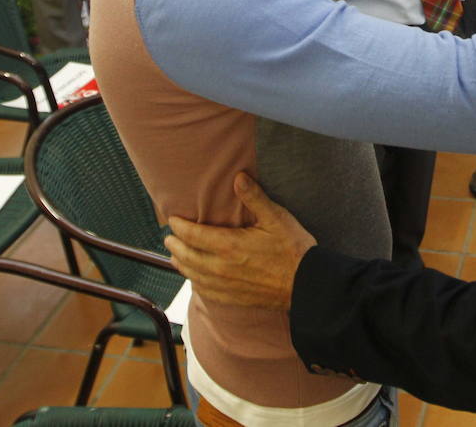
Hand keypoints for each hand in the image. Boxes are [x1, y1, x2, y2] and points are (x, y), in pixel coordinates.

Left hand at [165, 173, 313, 311]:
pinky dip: (194, 281)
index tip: (173, 219)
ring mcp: (224, 285)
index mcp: (229, 245)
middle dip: (174, 245)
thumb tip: (238, 177)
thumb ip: (254, 197)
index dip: (179, 226)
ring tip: (175, 255)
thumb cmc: (293, 249)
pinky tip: (195, 277)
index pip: (192, 234)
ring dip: (180, 263)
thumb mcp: (276, 218)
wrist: (305, 284)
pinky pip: (203, 291)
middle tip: (169, 237)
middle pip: (186, 256)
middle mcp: (220, 267)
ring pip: (191, 274)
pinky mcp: (231, 297)